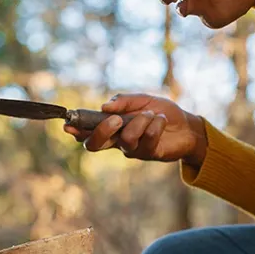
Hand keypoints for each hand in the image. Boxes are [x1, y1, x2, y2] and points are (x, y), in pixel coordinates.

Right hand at [64, 93, 206, 166]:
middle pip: (95, 145)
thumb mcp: (142, 100)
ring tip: (153, 113)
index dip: (75, 130)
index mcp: (111, 126)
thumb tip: (104, 107)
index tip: (68, 125)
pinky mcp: (149, 154)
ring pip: (125, 140)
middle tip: (117, 119)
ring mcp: (132, 149)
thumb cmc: (161, 111)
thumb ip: (123, 101)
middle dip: (101, 131)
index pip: (87, 131)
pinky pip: (147, 140)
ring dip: (139, 122)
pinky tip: (162, 120)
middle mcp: (117, 141)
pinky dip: (155, 125)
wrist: (187, 125)